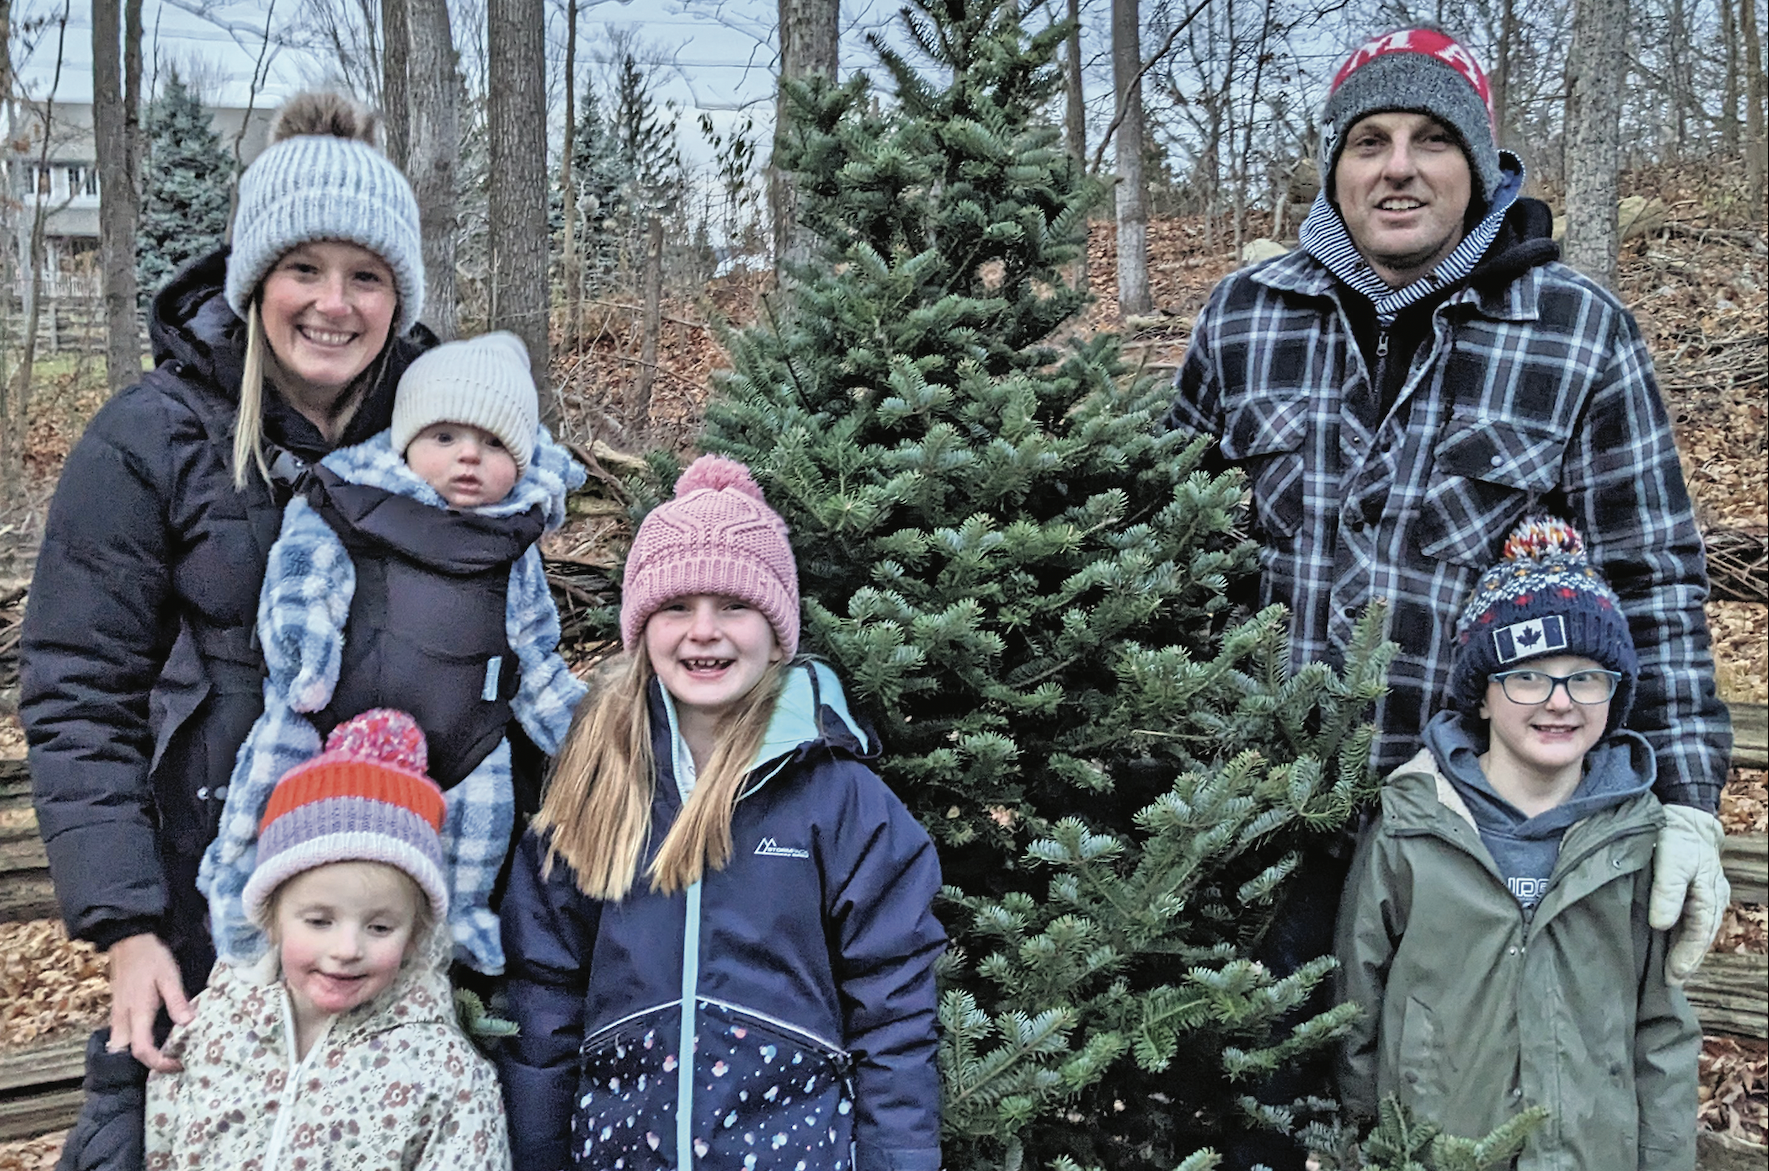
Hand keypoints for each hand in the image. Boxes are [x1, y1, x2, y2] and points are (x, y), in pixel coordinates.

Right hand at [106, 933, 193, 1072]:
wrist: (128, 940)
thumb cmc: (151, 957)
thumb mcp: (169, 976)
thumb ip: (177, 1001)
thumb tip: (189, 1024)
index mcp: (137, 1012)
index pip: (141, 1049)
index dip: (158, 1062)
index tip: (178, 1063)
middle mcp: (123, 1018)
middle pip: (125, 1053)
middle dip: (145, 1063)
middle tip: (170, 1061)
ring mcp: (117, 1014)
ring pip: (120, 1045)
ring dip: (139, 1054)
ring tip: (165, 1052)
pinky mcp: (117, 1009)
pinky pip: (121, 1034)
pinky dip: (134, 1042)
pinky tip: (154, 1036)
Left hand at [1649, 804, 1729, 985]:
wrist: (1684, 816)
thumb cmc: (1679, 838)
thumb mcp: (1673, 861)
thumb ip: (1667, 891)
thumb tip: (1661, 925)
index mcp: (1710, 897)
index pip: (1699, 935)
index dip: (1686, 958)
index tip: (1673, 977)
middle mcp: (1711, 901)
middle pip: (1699, 938)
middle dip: (1686, 961)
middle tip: (1669, 983)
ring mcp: (1703, 897)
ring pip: (1694, 931)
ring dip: (1682, 950)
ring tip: (1666, 973)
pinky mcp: (1691, 892)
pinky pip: (1688, 920)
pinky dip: (1679, 936)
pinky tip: (1665, 945)